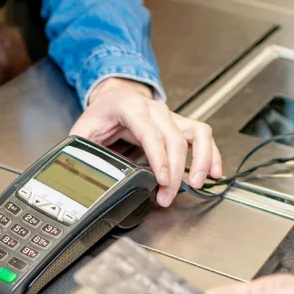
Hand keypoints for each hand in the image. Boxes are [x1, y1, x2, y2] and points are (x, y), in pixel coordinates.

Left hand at [70, 78, 221, 206]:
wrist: (114, 96)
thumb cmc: (100, 114)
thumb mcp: (83, 130)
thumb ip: (81, 150)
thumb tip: (80, 171)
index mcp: (130, 107)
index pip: (150, 133)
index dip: (159, 158)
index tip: (162, 180)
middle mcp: (155, 109)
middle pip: (175, 139)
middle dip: (175, 172)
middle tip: (168, 196)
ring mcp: (170, 116)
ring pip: (197, 133)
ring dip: (201, 159)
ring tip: (198, 183)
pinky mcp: (180, 124)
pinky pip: (202, 135)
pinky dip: (211, 153)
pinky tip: (213, 172)